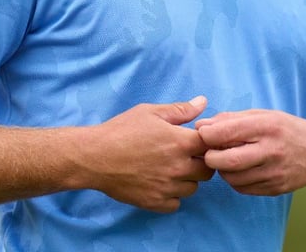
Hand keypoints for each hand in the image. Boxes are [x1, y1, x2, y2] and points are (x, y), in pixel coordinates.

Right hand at [83, 96, 214, 212]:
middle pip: (208, 170)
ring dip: (187, 180)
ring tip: (172, 170)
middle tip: (188, 157)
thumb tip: (203, 102)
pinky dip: (172, 196)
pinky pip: (176, 204)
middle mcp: (178, 167)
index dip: (209, 143)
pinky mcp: (154, 202)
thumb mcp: (151, 112)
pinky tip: (162, 184)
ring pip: (193, 188)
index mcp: (181, 143)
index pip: (213, 146)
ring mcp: (166, 187)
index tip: (200, 142)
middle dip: (202, 162)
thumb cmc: (121, 131)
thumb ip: (181, 110)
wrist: (93, 157)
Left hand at [195, 109, 305, 195]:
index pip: (227, 132)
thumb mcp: (265, 115)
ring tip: (228, 159)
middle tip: (210, 152)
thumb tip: (202, 126)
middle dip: (210, 157)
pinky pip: (243, 188)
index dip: (207, 134)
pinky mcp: (275, 189)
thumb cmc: (288, 130)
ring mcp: (274, 172)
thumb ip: (232, 119)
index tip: (203, 133)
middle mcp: (272, 150)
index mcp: (268, 126)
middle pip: (228, 160)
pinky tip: (242, 170)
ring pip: (232, 178)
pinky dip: (235, 180)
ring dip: (222, 169)